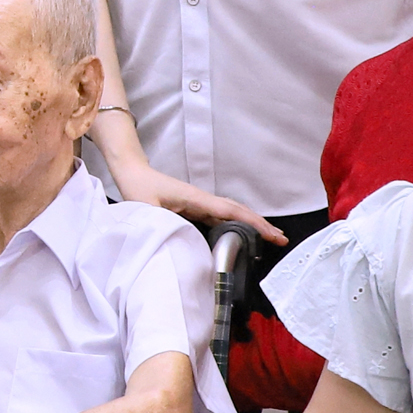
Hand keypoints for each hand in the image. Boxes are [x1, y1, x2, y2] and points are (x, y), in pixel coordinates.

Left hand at [108, 156, 282, 243]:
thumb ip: (159, 222)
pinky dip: (235, 224)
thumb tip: (174, 239)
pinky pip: (221, 217)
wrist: (132, 172)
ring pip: (232, 213)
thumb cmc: (137, 188)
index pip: (231, 212)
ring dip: (251, 224)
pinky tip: (241, 235)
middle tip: (280, 239)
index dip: (253, 223)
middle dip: (261, 224)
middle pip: (238, 211)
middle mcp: (202, 199)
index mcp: (195, 199)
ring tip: (269, 237)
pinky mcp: (195, 207)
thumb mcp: (145, 207)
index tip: (271, 234)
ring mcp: (200, 203)